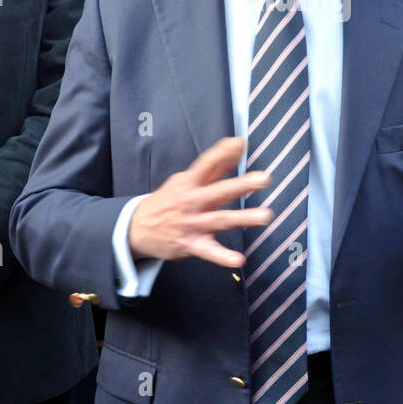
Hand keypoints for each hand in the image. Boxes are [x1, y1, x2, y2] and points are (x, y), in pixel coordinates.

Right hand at [128, 137, 272, 267]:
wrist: (137, 228)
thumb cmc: (168, 201)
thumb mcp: (185, 181)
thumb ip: (213, 167)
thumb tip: (237, 147)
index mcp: (189, 182)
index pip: (207, 164)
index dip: (223, 152)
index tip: (240, 143)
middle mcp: (191, 201)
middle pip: (219, 191)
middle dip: (241, 185)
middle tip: (264, 179)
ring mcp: (191, 223)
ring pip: (220, 220)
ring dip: (243, 218)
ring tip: (265, 216)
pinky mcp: (191, 244)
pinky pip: (209, 251)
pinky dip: (223, 256)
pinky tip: (239, 259)